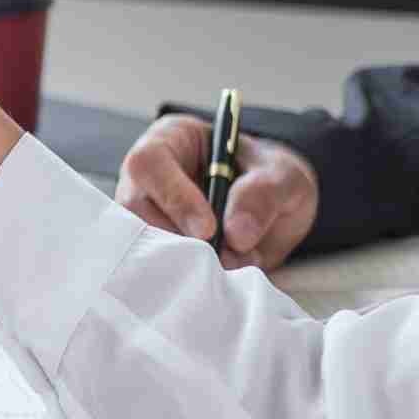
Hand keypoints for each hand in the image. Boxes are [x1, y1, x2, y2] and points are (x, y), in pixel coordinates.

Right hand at [116, 114, 319, 268]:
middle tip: (222, 259)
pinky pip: (155, 266)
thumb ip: (263, 194)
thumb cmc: (271, 178)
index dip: (174, 197)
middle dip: (178, 239)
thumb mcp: (282, 174)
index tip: (208, 230)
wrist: (275, 211)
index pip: (149, 163)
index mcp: (171, 140)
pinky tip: (213, 278)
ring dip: (183, 262)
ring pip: (141, 244)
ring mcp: (145, 217)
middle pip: (135, 210)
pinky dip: (184, 276)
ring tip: (226, 268)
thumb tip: (237, 234)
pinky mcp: (153, 251)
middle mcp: (147, 180)